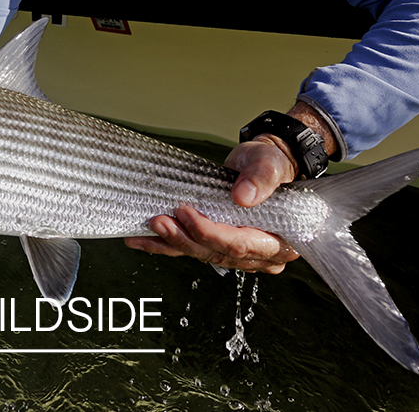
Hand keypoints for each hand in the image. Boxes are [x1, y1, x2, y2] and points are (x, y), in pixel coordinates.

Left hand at [124, 139, 300, 273]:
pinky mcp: (216, 244)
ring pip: (200, 253)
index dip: (211, 233)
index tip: (187, 214)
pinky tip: (142, 240)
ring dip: (171, 242)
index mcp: (277, 241)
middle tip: (159, 221)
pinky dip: (164, 245)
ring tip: (147, 228)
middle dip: (185, 238)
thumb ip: (262, 178)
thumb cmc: (271, 166)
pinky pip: (190, 248)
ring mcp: (235, 252)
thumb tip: (243, 196)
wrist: (261, 164)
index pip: (240, 244)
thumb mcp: (271, 164)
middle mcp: (257, 254)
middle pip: (216, 252)